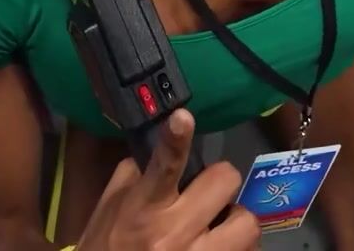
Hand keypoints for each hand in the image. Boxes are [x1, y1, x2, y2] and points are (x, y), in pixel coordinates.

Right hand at [76, 109, 261, 249]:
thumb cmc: (106, 248)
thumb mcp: (109, 211)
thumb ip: (135, 177)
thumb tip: (158, 149)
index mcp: (143, 209)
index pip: (163, 166)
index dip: (175, 139)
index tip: (182, 117)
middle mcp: (173, 233)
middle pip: (225, 182)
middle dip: (219, 184)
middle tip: (208, 197)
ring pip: (247, 224)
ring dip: (236, 222)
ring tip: (219, 230)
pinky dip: (235, 248)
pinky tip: (218, 249)